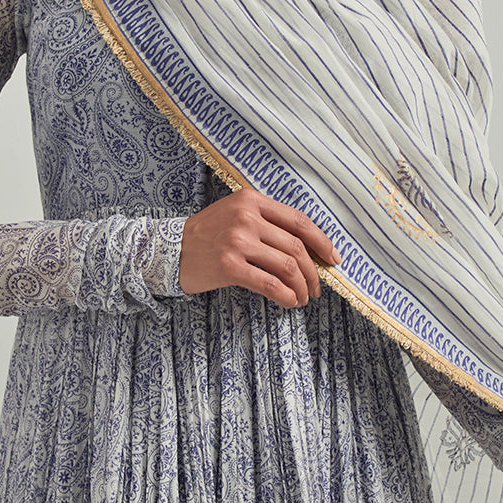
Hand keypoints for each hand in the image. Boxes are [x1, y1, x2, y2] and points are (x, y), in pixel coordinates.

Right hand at [179, 188, 340, 307]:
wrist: (168, 250)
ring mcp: (237, 241)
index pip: (298, 220)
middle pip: (295, 247)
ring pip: (286, 266)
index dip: (322, 241)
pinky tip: (289, 302)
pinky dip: (285, 296)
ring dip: (301, 287)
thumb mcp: (235, 214)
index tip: (333, 258)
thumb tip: (307, 248)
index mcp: (251, 199)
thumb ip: (267, 222)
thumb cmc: (207, 235)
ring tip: (303, 297)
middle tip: (317, 287)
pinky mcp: (229, 266)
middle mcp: (246, 217)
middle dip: (312, 271)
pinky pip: (269, 284)